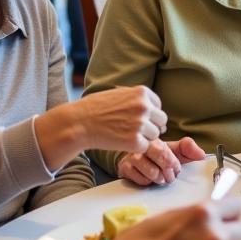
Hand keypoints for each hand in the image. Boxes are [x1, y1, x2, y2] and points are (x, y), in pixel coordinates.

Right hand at [35, 86, 166, 170]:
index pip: (158, 106)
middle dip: (150, 126)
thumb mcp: (119, 93)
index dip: (149, 114)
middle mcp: (144, 106)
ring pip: (155, 135)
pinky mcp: (135, 142)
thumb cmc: (95, 107)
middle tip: (133, 129)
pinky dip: (136, 147)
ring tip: (125, 134)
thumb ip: (138, 99)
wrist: (79, 122)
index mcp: (142, 92)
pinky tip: (122, 142)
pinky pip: (145, 146)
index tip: (136, 118)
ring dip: (144, 137)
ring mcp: (140, 124)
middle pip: (160, 121)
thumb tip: (156, 113)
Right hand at [117, 137, 204, 185]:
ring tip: (159, 176)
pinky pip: (142, 181)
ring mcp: (132, 157)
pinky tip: (147, 177)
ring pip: (152, 174)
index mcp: (156, 140)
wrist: (136, 158)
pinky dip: (148, 182)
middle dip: (168, 174)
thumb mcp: (176, 150)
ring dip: (159, 179)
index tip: (175, 167)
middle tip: (168, 174)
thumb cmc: (158, 154)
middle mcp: (143, 146)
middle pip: (160, 165)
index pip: (167, 155)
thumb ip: (189, 148)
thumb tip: (201, 155)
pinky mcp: (125, 168)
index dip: (174, 165)